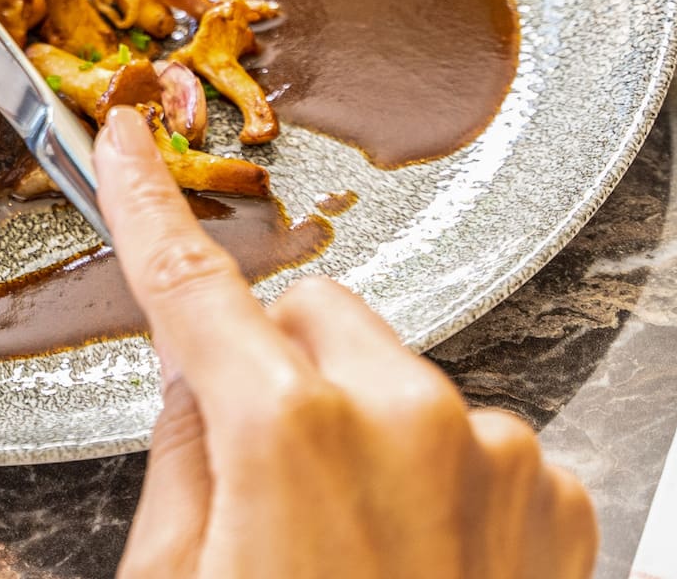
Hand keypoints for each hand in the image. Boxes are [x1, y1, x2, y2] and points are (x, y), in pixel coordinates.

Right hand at [95, 107, 595, 577]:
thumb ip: (179, 453)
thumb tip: (193, 375)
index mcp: (287, 429)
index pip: (191, 282)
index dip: (145, 202)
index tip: (126, 139)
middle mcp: (406, 412)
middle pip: (310, 318)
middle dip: (274, 365)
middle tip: (253, 474)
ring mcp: (493, 451)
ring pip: (393, 376)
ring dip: (359, 423)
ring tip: (344, 544)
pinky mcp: (551, 492)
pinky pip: (469, 434)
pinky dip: (433, 473)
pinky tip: (412, 559)